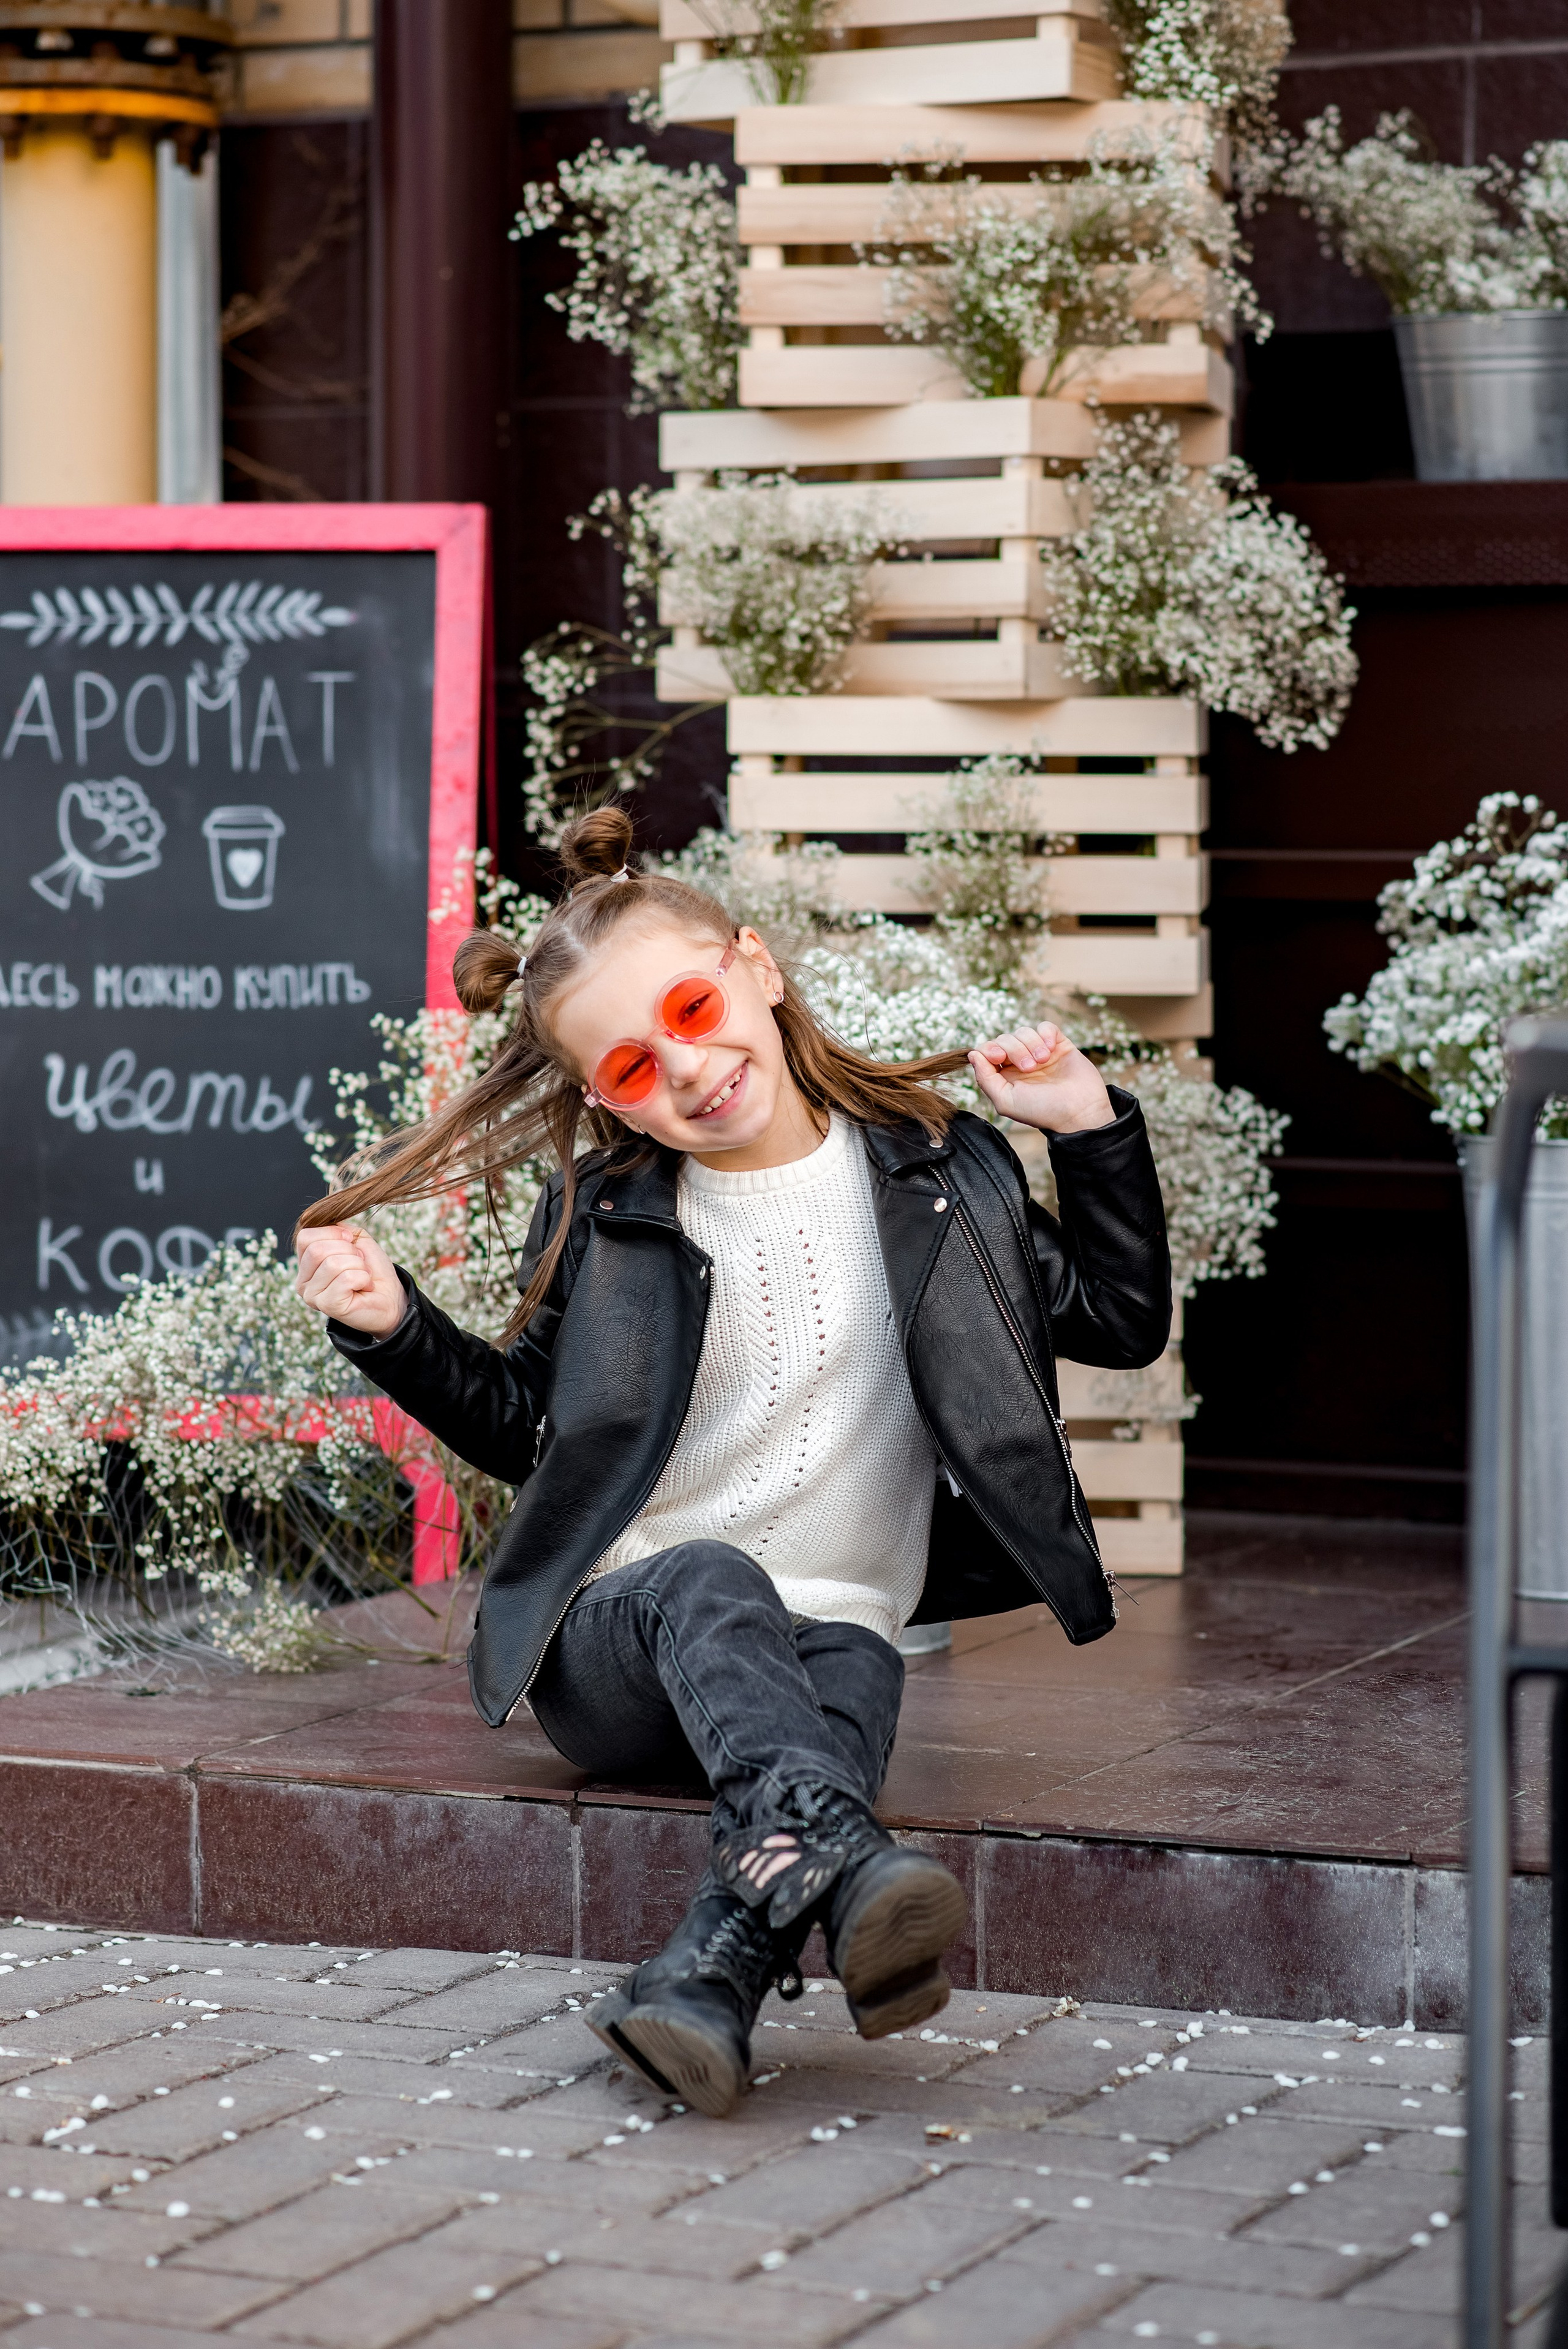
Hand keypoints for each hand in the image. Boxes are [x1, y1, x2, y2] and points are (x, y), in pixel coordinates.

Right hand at [295, 1223, 405, 1335]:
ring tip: (363, 1275)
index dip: (333, 1233)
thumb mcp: (356, 1239)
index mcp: (305, 1263)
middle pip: (317, 1250)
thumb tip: (326, 1223)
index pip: (305, 1237)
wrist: (390, 1296)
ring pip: (332, 1264)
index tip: (351, 1241)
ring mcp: (312, 1296)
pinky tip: (364, 1286)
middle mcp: (303, 1281)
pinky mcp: (327, 1306)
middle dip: (348, 1250)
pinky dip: (363, 1278)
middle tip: (360, 1262)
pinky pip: (346, 1279)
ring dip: (358, 1265)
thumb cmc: (372, 1269)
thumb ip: (338, 1228)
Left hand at [968, 1022, 1114, 1134]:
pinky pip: (1046, 1027)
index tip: (998, 1058)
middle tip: (1029, 1068)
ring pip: (1024, 1031)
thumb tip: (973, 1054)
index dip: (990, 1049)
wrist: (1079, 1112)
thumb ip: (985, 1079)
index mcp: (1005, 1076)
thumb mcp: (1006, 1101)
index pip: (988, 1050)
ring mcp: (1040, 1052)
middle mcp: (1020, 1062)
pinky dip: (1045, 1033)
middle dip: (1014, 1049)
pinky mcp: (1060, 1045)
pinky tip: (1051, 1049)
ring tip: (1043, 1061)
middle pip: (1005, 1038)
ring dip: (1031, 1044)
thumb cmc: (1042, 1111)